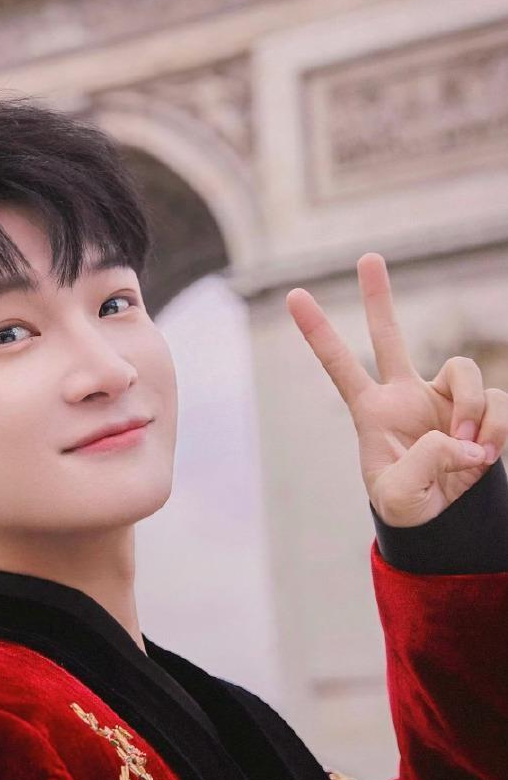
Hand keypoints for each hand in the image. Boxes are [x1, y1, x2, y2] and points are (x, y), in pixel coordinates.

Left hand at [285, 253, 507, 526]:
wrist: (447, 522)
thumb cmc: (410, 509)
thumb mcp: (400, 498)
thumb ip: (423, 463)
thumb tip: (460, 434)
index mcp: (372, 411)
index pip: (340, 365)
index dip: (319, 332)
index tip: (293, 296)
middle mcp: (405, 395)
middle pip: (389, 335)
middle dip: (378, 297)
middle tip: (367, 257)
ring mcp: (443, 398)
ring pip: (465, 371)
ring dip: (474, 409)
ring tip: (469, 449)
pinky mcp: (481, 409)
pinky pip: (498, 402)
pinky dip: (498, 429)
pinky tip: (485, 454)